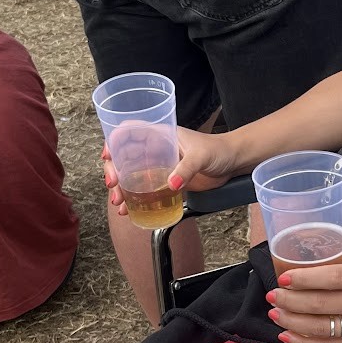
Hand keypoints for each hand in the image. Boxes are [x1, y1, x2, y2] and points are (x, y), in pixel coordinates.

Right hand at [103, 125, 236, 216]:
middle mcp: (156, 149)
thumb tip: (171, 185)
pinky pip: (147, 190)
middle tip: (114, 185)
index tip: (108, 156)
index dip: (115, 141)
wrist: (233, 163)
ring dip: (122, 189)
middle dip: (114, 171)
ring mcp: (160, 166)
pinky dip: (136, 200)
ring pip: (133, 176)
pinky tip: (129, 211)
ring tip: (119, 203)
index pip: (130, 132)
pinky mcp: (168, 182)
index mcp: (161, 135)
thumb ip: (186, 169)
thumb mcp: (201, 156)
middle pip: (125, 157)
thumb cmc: (218, 150)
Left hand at [268, 249, 341, 342]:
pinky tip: (287, 336)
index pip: (332, 278)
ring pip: (320, 329)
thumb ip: (341, 260)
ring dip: (291, 322)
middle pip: (320, 305)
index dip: (304, 279)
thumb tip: (304, 260)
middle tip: (273, 297)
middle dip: (290, 302)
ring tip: (275, 315)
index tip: (284, 279)